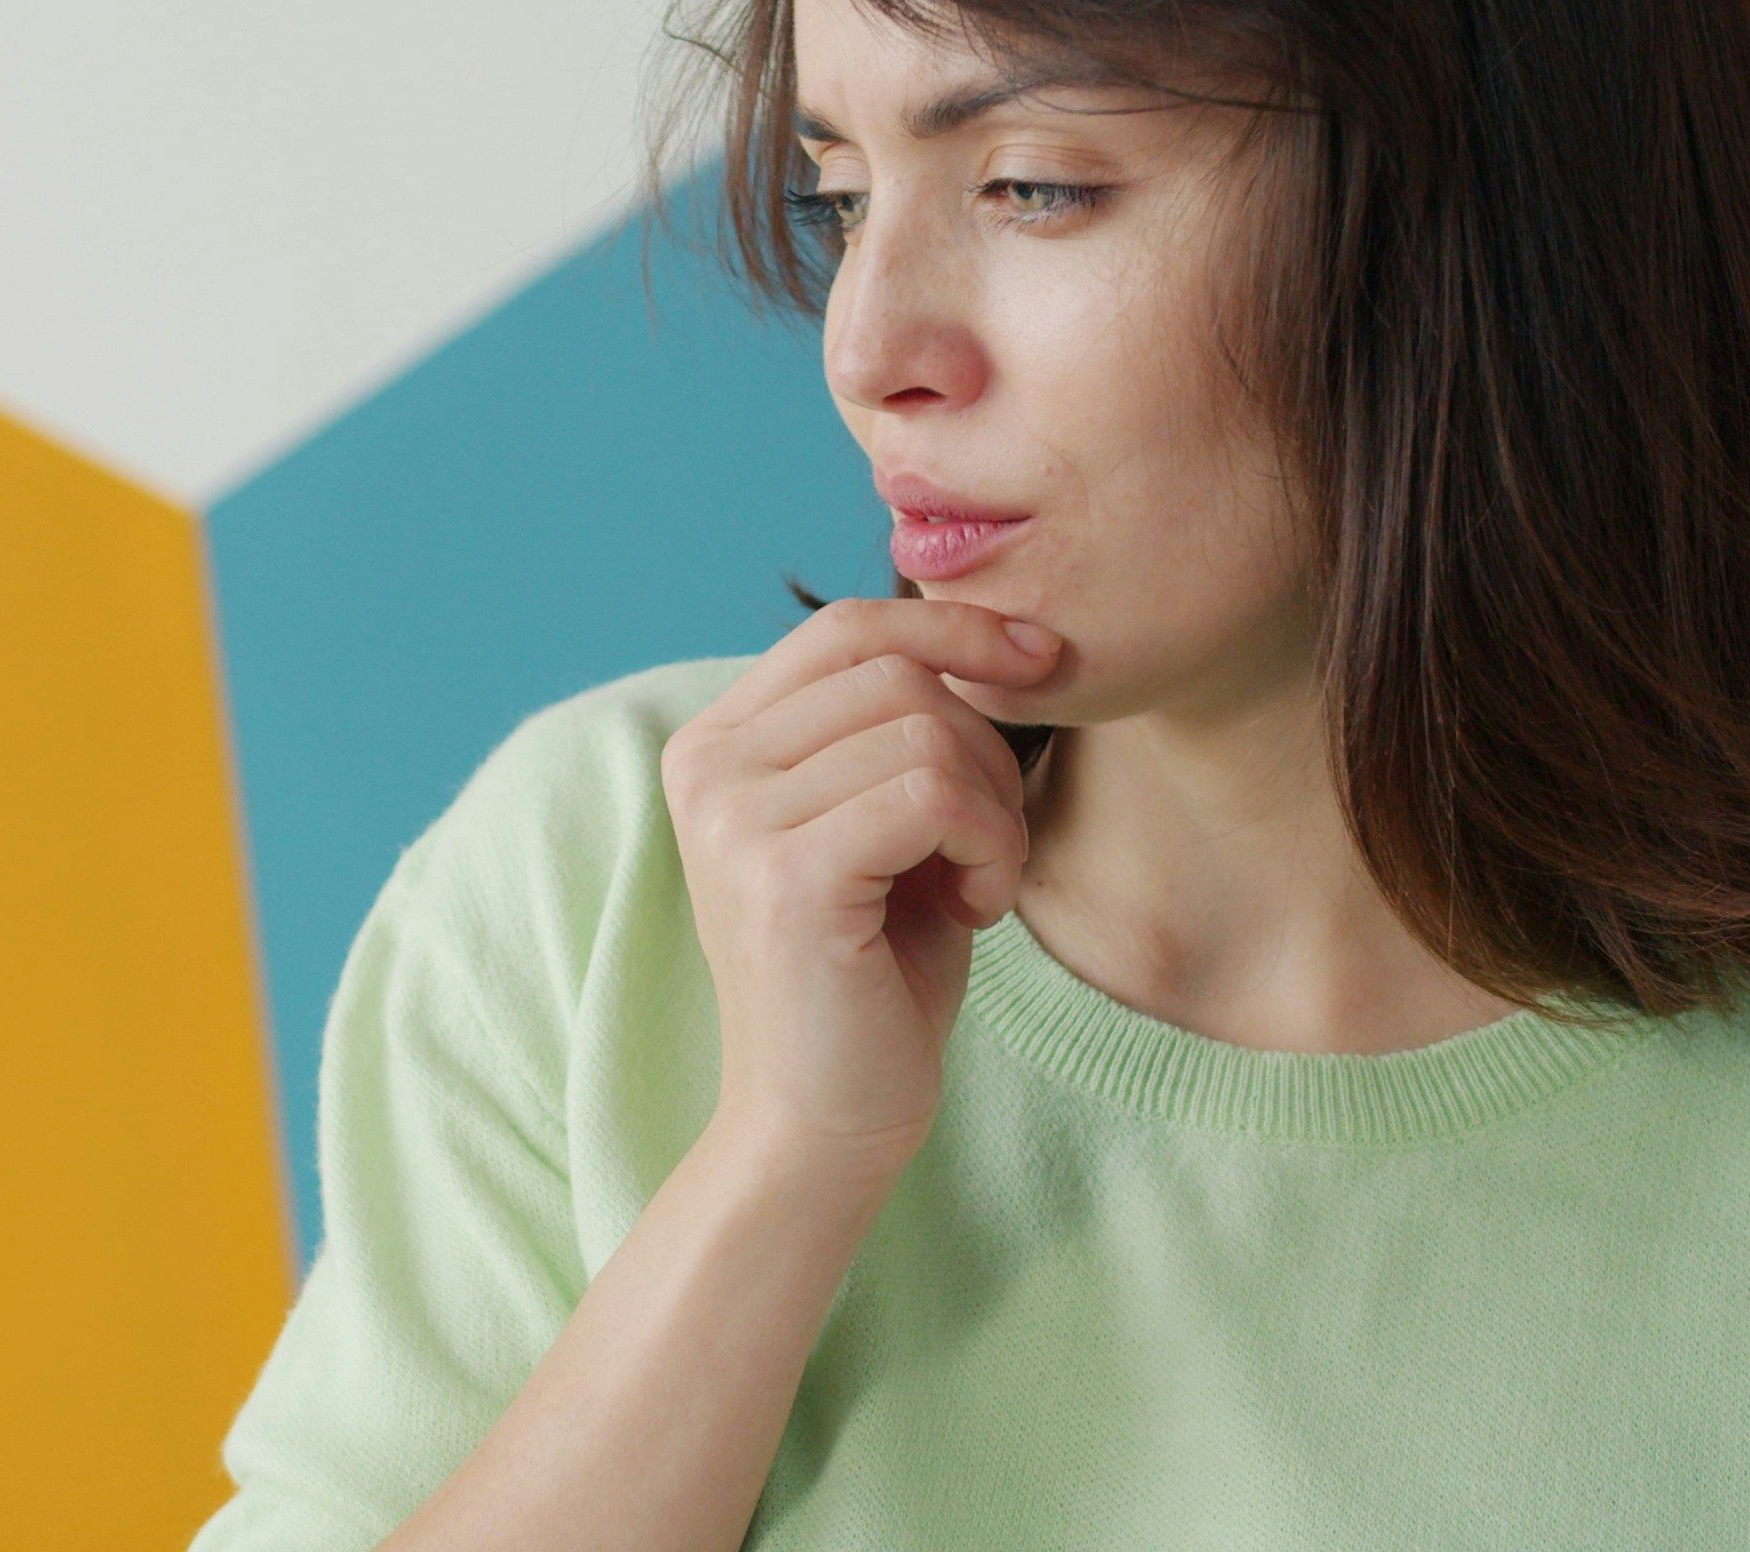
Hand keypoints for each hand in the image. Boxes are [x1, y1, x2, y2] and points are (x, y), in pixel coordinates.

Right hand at [658, 597, 1060, 1186]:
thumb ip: (901, 729)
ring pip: (926, 729)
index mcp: (717, 744)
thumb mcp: (882, 824)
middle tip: (990, 843)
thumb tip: (1000, 634)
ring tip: (975, 883)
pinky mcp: (785, 875)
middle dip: (986, 743)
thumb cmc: (870, 976)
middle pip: (898, 670)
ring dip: (993, 807)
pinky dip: (988, 845)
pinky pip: (933, 793)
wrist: (823, 1123)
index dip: (954, 625)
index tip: (1041, 661)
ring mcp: (735, 818)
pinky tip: (973, 908)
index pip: (847, 627)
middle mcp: (708, 766)